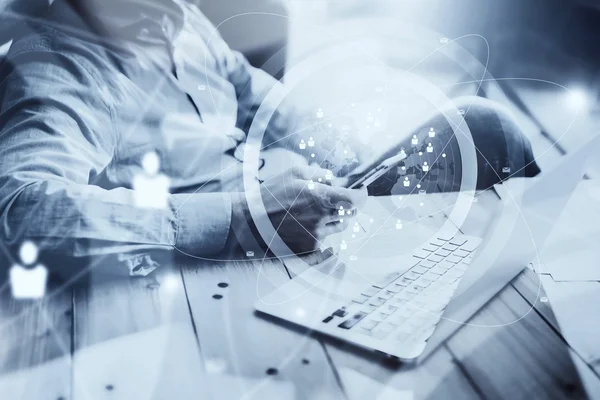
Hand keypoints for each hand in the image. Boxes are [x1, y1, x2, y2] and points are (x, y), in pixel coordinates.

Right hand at [235, 166, 366, 253]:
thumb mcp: (294, 174)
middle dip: (347, 206)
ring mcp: (316, 236)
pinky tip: (306, 227)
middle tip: (335, 201)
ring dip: (334, 219)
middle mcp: (322, 219)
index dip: (362, 195)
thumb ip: (319, 173)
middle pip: (350, 214)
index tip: (361, 191)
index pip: (355, 199)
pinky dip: (321, 233)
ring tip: (312, 213)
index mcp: (321, 198)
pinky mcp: (309, 250)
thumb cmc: (271, 196)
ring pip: (338, 228)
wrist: (250, 223)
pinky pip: (326, 242)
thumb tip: (334, 178)